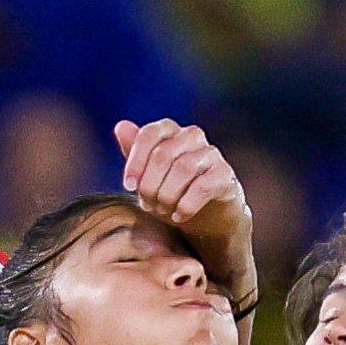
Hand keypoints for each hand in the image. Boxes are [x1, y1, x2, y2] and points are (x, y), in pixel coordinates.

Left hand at [115, 118, 255, 307]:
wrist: (205, 218)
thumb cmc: (171, 191)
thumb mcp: (146, 176)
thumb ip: (133, 152)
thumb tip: (121, 126)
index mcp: (170, 131)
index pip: (149, 134)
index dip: (135, 161)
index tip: (128, 186)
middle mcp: (192, 136)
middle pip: (163, 154)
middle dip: (150, 185)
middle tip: (148, 204)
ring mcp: (211, 154)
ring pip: (183, 168)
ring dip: (168, 195)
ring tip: (164, 210)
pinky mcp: (225, 175)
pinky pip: (203, 186)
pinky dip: (186, 205)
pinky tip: (179, 216)